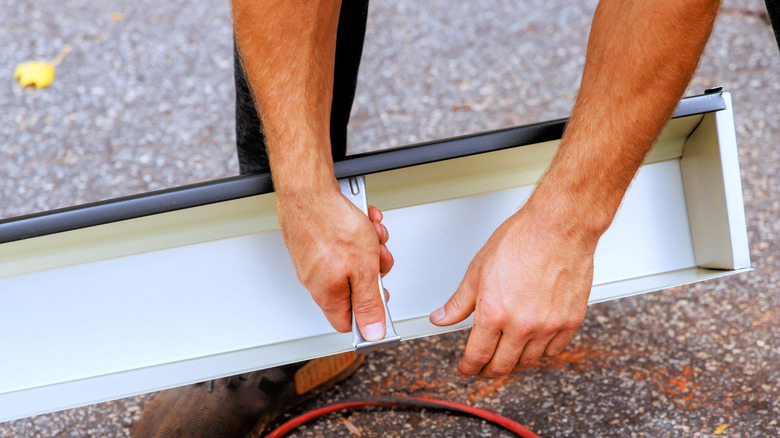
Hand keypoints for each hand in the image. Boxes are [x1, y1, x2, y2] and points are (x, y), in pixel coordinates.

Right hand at [277, 182, 392, 340]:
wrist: (308, 189)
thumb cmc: (331, 223)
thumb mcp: (364, 269)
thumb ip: (369, 304)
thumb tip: (373, 333)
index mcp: (328, 294)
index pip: (348, 322)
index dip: (368, 315)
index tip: (381, 300)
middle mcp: (316, 281)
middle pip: (354, 288)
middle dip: (373, 270)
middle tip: (378, 258)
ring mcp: (313, 260)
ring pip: (351, 263)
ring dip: (368, 248)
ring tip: (371, 233)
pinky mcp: (313, 242)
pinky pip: (342, 246)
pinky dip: (357, 234)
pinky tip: (362, 222)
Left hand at [429, 199, 595, 378]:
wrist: (559, 227)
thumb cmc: (521, 240)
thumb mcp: (478, 269)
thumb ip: (459, 302)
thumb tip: (442, 318)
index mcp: (494, 312)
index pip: (477, 356)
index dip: (468, 368)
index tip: (465, 370)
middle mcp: (522, 324)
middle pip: (502, 366)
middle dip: (487, 371)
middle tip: (482, 369)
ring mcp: (548, 325)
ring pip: (528, 361)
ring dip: (514, 363)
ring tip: (505, 356)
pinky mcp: (570, 320)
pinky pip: (554, 350)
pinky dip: (541, 353)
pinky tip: (533, 345)